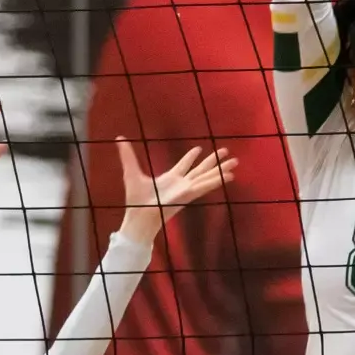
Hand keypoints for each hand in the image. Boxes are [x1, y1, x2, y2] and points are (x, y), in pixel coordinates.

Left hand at [116, 140, 238, 244]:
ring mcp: (187, 190)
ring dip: (221, 170)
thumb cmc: (135, 199)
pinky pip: (206, 186)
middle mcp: (182, 184)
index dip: (191, 157)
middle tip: (226, 152)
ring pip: (208, 177)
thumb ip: (128, 155)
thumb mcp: (131, 172)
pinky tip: (229, 176)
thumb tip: (119, 138)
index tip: (199, 149)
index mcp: (170, 179)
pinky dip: (217, 181)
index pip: (184, 165)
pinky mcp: (190, 195)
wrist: (139, 216)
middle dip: (213, 161)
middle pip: (201, 170)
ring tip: (235, 162)